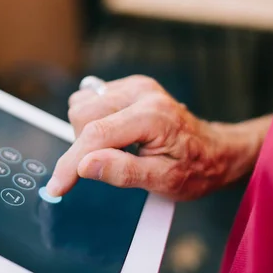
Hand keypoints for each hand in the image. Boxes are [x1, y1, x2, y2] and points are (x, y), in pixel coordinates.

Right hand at [47, 75, 268, 200]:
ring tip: (113, 150)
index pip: (96, 135)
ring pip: (83, 104)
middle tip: (104, 165)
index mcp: (152, 116)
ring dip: (87, 132)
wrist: (215, 151)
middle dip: (81, 146)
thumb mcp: (164, 181)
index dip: (70, 163)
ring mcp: (135, 86)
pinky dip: (94, 122)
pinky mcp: (130, 86)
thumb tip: (85, 165)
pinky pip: (92, 100)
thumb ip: (123, 172)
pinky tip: (116, 136)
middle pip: (83, 113)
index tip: (56, 187)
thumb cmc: (195, 169)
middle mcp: (141, 93)